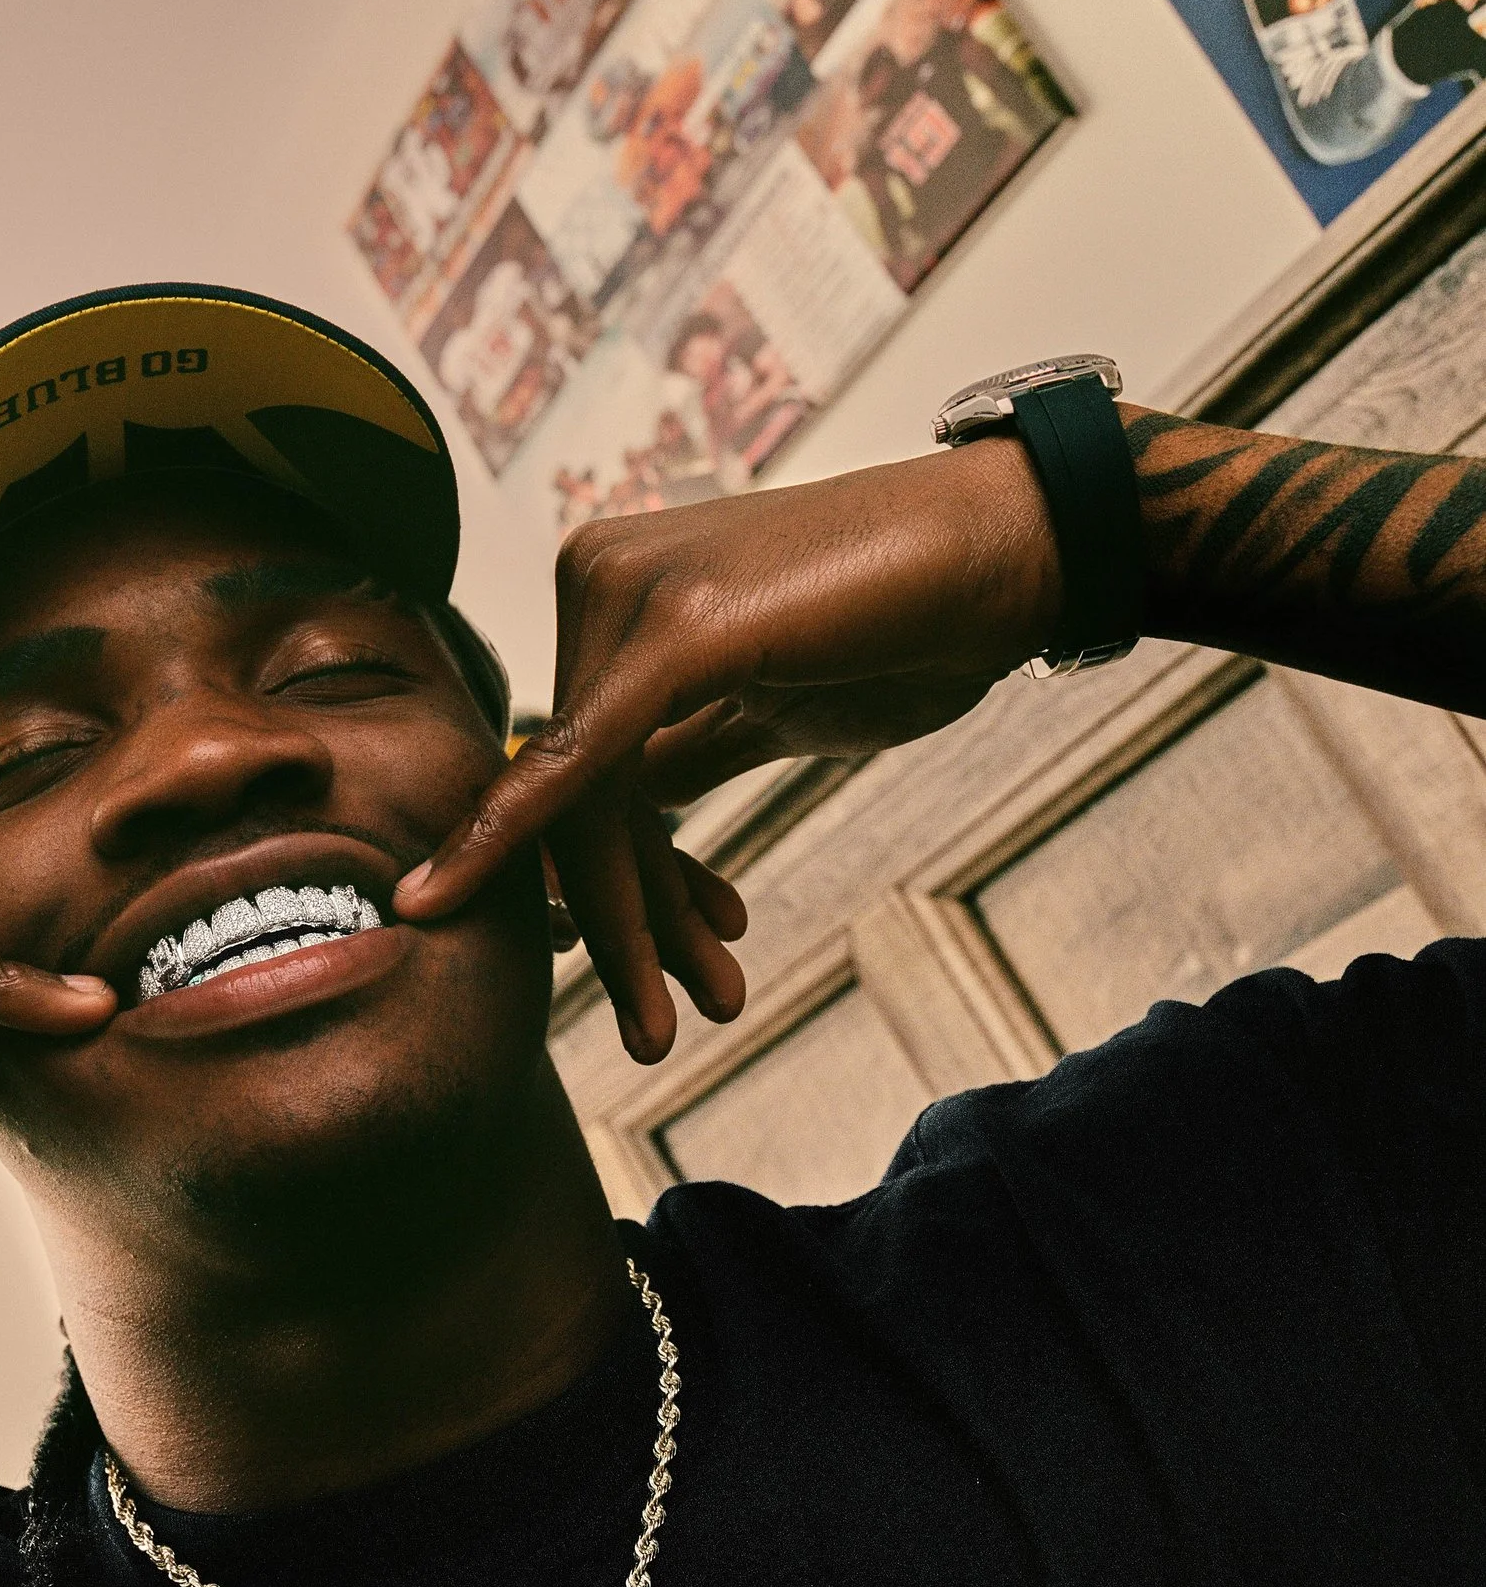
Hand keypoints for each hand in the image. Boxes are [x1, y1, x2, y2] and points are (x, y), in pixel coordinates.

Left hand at [395, 437, 1057, 1059]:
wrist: (1013, 557)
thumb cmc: (904, 624)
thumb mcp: (765, 709)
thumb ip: (679, 751)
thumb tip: (612, 813)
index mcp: (610, 593)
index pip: (578, 768)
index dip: (612, 885)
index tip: (644, 981)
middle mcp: (594, 578)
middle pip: (573, 796)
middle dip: (622, 924)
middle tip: (656, 1030)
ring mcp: (621, 593)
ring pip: (584, 805)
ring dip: (632, 931)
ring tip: (673, 1023)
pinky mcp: (665, 628)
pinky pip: (592, 773)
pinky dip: (597, 879)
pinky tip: (608, 961)